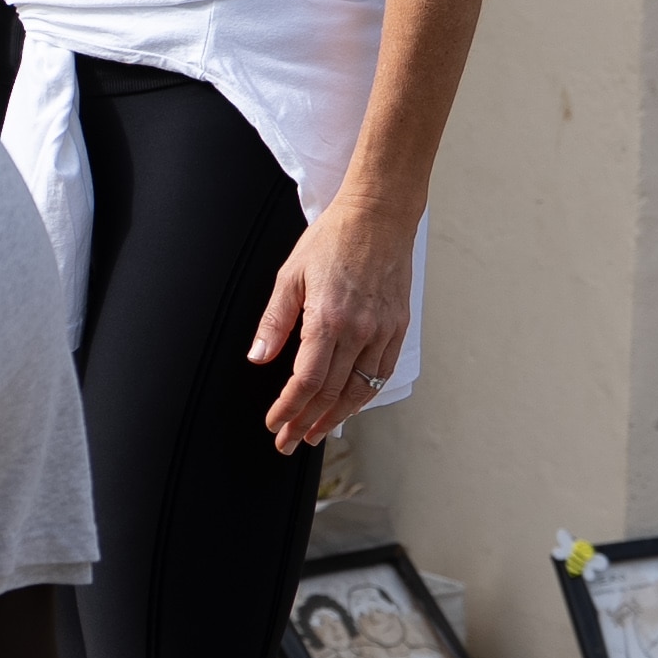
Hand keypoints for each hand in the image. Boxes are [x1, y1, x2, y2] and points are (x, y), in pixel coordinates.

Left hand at [251, 200, 413, 453]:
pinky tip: (348, 405)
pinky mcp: (399, 326)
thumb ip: (275, 321)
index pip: (307, 380)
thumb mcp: (290, 275)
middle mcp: (360, 330)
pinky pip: (382, 372)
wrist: (379, 216)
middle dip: (307, 422)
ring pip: (360, 389)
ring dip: (336, 416)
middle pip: (332, 392)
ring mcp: (383, 330)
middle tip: (289, 442)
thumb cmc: (332, 240)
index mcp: (328, 318)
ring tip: (315, 433)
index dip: (289, 408)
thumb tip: (259, 357)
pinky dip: (363, 394)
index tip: (275, 423)